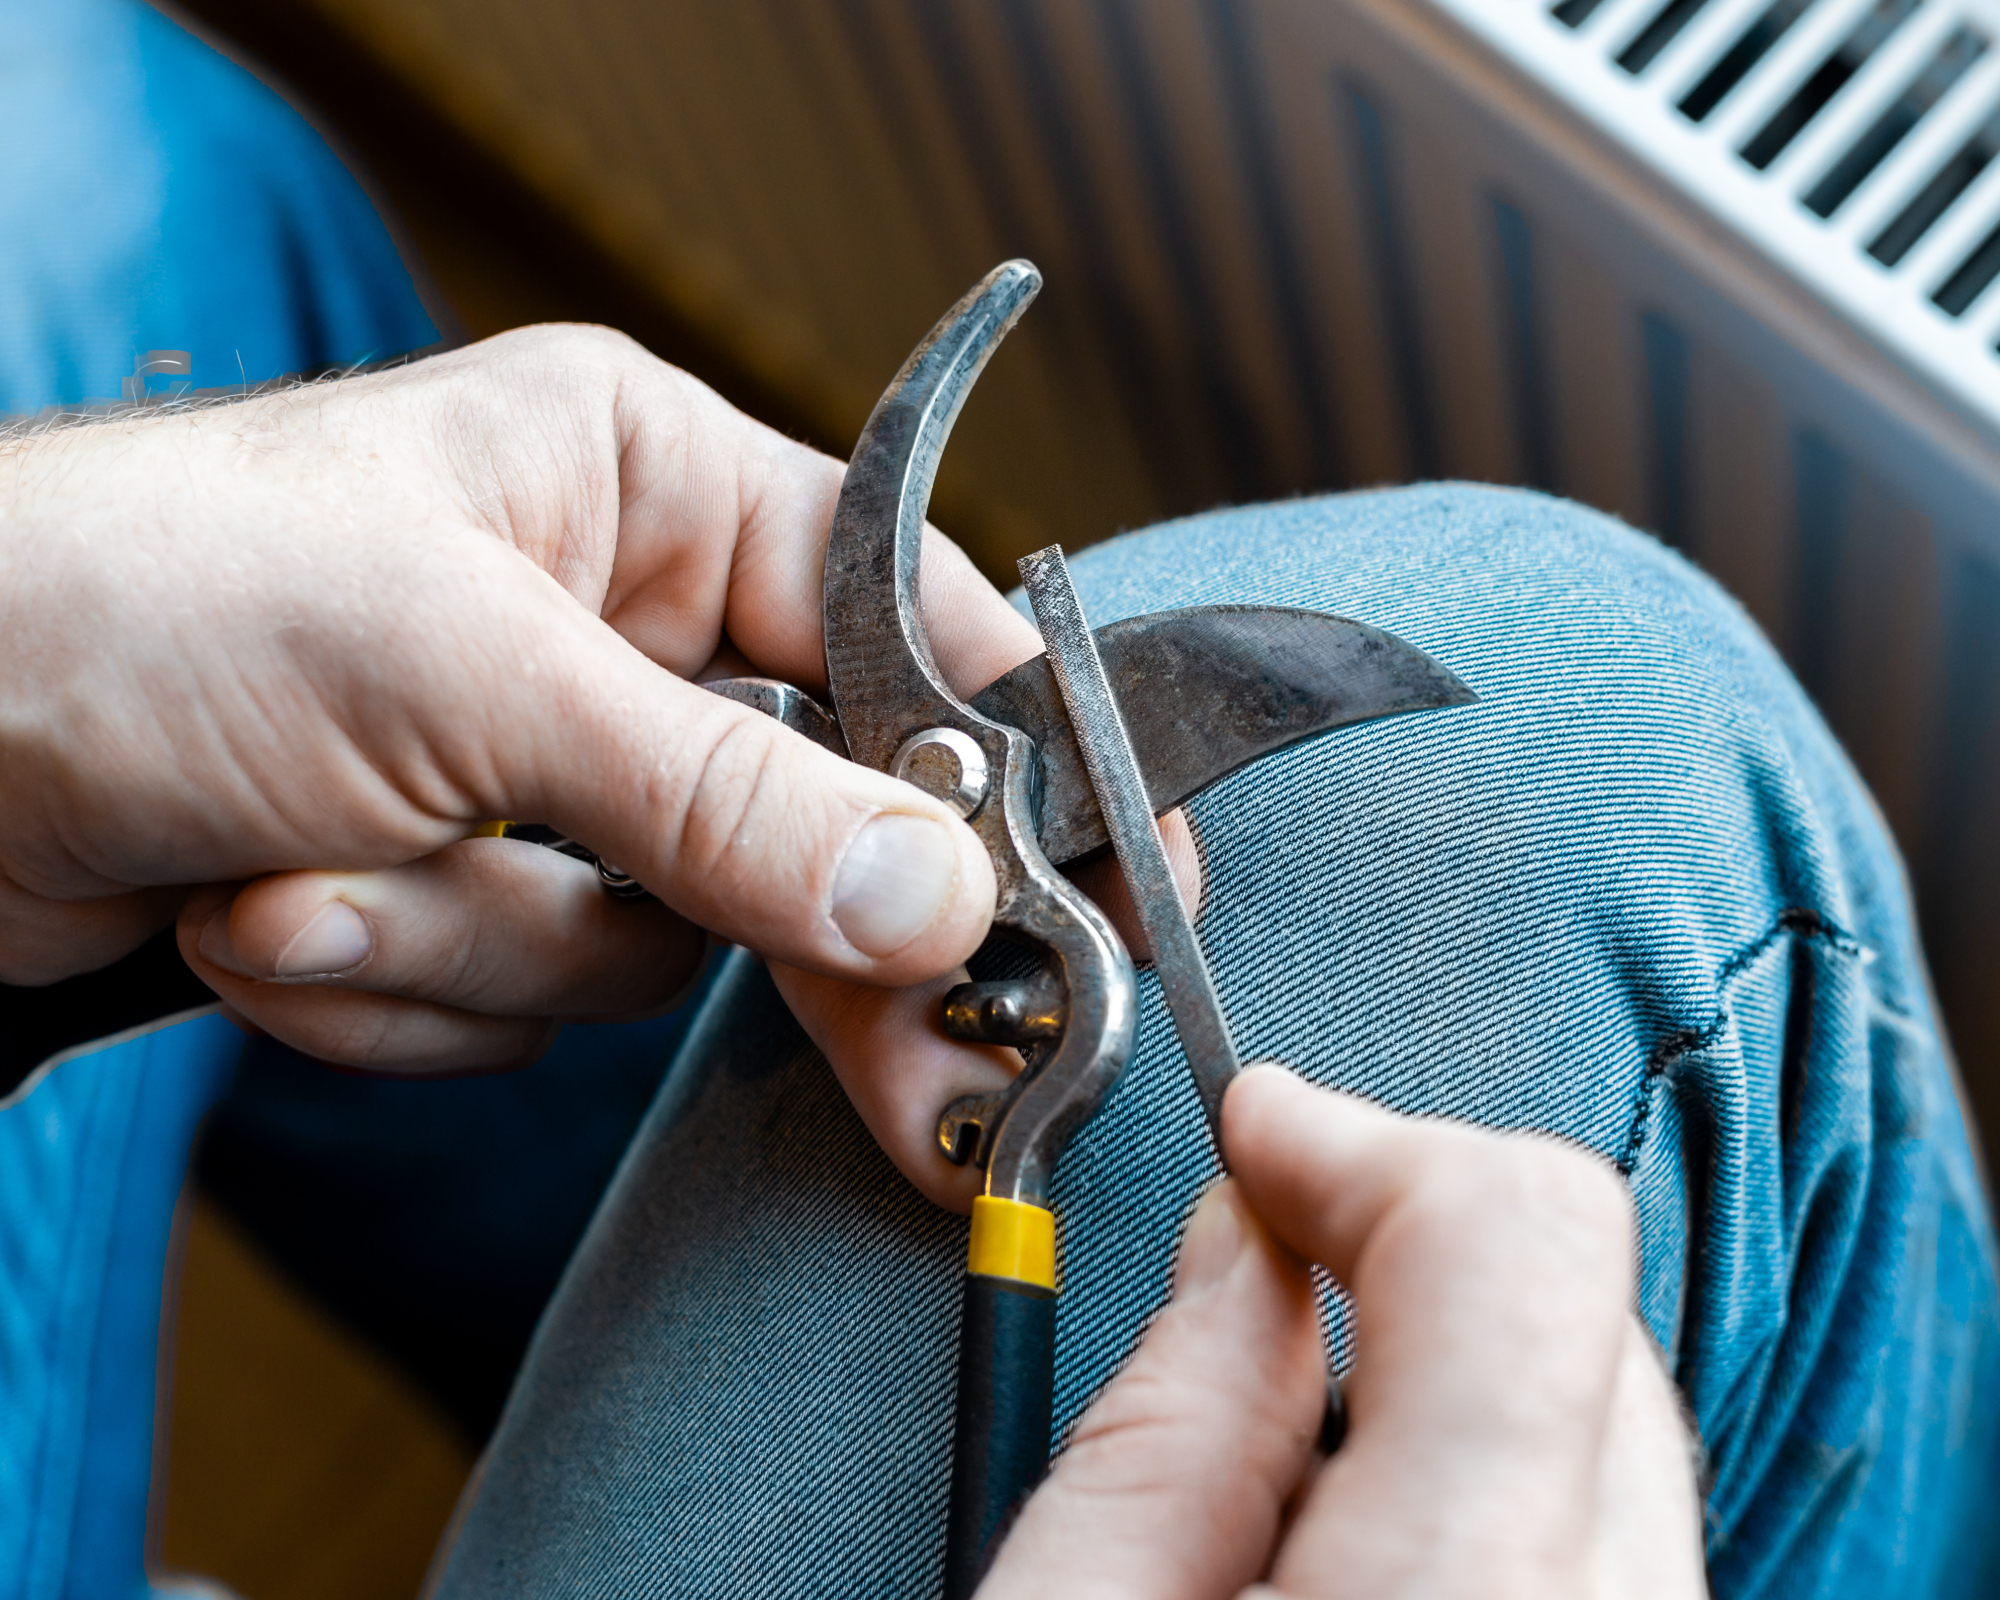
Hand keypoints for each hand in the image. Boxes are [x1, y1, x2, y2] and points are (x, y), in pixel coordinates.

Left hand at [0, 326, 1190, 1207]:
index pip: (914, 623)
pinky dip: (398, 984)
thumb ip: (733, 800)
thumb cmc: (146, 601)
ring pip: (651, 938)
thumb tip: (945, 895)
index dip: (1022, 765)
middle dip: (803, 947)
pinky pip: (522, 994)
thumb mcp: (473, 678)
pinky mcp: (457, 879)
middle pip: (817, 814)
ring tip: (311, 880)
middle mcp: (615, 617)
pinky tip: (263, 910)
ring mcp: (537, 763)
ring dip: (477, 947)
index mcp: (647, 484)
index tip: (1130, 893)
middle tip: (938, 1088)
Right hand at [981, 1065, 1707, 1598]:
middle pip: (1577, 1298)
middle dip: (1405, 1236)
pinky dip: (1497, 1465)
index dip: (1362, 1138)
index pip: (1511, 1233)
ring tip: (1288, 1433)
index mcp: (1464, 1589)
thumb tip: (1237, 1250)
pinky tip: (1365, 1526)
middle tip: (1257, 1250)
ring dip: (1451, 1355)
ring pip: (1604, 1406)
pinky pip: (1609, 1517)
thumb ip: (1162, 1428)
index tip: (1259, 1134)